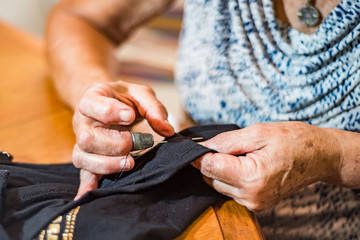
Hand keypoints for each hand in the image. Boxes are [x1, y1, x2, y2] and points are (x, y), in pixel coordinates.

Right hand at [72, 80, 173, 199]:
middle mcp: (82, 120)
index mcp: (93, 97)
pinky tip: (90, 195)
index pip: (91, 104)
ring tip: (130, 163)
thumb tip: (167, 130)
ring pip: (83, 157)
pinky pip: (83, 172)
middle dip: (114, 144)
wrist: (109, 101)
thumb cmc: (125, 98)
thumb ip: (153, 108)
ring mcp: (82, 140)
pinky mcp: (88, 157)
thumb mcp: (140, 94)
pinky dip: (87, 185)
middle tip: (134, 142)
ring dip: (107, 164)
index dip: (110, 112)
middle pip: (87, 138)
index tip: (130, 116)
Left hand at [192, 122, 339, 210]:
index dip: (197, 154)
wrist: (320, 156)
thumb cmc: (293, 140)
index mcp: (251, 178)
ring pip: (217, 185)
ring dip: (220, 169)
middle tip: (223, 144)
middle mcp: (250, 196)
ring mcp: (253, 203)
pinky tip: (242, 164)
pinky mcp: (255, 204)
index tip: (192, 144)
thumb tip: (201, 147)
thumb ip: (225, 141)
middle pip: (210, 177)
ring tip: (238, 153)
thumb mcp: (257, 132)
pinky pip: (229, 190)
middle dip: (210, 160)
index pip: (208, 167)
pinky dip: (229, 176)